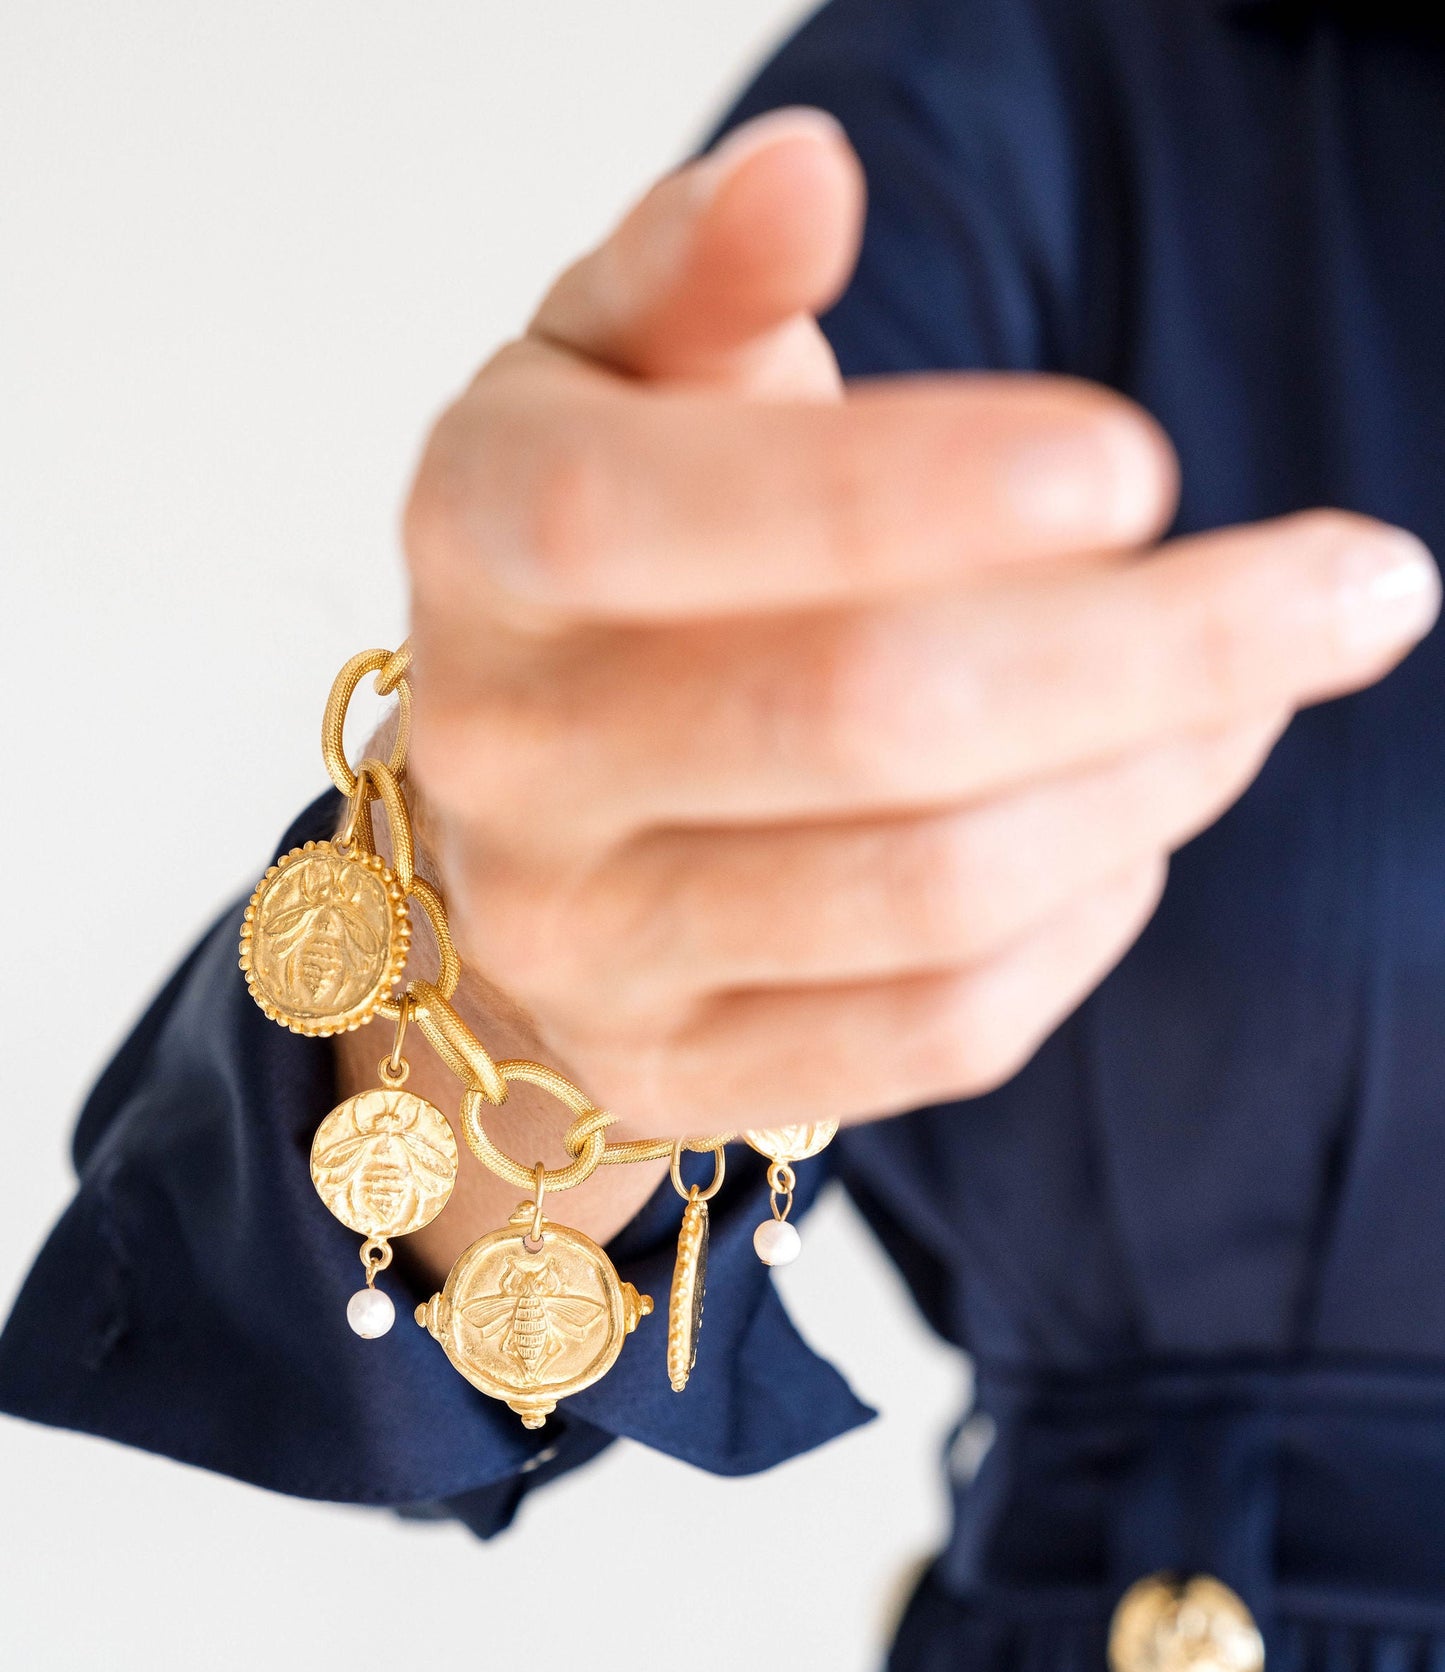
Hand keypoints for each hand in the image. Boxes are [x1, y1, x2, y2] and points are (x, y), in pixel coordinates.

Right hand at [345, 108, 1438, 1264]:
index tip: (1144, 468)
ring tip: (1263, 691)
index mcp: (479, 538)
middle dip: (1155, 650)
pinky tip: (1140, 822)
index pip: (658, 516)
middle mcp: (505, 758)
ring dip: (1153, 785)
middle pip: (858, 721)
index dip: (910, 490)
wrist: (536, 800)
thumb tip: (809, 173)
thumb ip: (698, 271)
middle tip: (1358, 585)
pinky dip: (1091, 921)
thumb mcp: (621, 374)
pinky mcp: (679, 1066)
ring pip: (930, 895)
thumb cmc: (622, 551)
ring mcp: (583, 943)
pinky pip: (940, 1029)